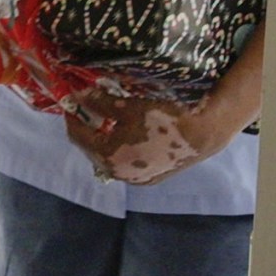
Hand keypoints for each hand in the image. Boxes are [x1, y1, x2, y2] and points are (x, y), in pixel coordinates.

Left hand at [66, 80, 257, 185]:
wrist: (204, 132)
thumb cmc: (165, 117)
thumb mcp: (128, 106)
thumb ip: (99, 103)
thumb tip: (78, 96)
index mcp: (108, 157)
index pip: (78, 136)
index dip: (73, 118)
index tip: (71, 103)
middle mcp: (119, 174)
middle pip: (93, 150)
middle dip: (88, 130)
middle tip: (88, 111)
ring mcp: (136, 179)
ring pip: (110, 159)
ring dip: (104, 141)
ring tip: (107, 121)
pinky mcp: (152, 179)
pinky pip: (127, 165)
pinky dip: (121, 151)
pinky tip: (127, 136)